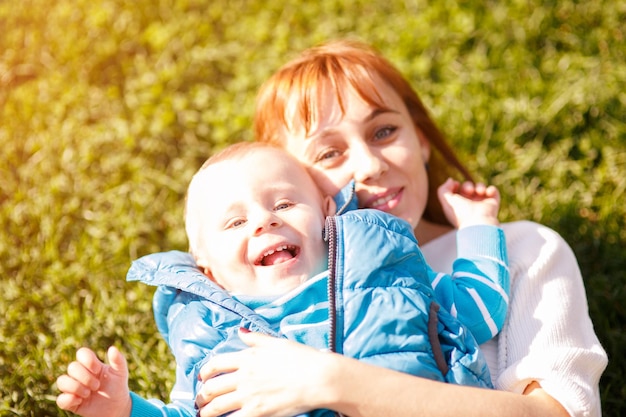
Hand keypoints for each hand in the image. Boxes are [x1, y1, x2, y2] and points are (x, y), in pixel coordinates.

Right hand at [56, 346, 131, 416]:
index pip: (81, 353)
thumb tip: (112, 348)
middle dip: (85, 378)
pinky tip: (80, 401)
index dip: (88, 361)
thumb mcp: (121, 373)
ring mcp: (74, 387)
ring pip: (61, 381)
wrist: (116, 406)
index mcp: (91, 364)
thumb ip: (118, 360)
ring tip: (88, 394)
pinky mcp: (70, 402)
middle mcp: (80, 374)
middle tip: (97, 386)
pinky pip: (60, 399)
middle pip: (72, 367)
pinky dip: (69, 400)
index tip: (97, 370)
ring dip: (76, 387)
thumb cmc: (117, 387)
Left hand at [196, 329, 335, 416]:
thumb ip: (255, 338)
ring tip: (203, 415)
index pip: (216, 364)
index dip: (204, 372)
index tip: (201, 378)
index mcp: (247, 357)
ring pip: (216, 407)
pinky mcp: (257, 412)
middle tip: (200, 401)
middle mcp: (244, 376)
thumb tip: (240, 332)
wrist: (318, 378)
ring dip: (205, 412)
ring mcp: (249, 395)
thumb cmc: (301, 358)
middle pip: (212, 388)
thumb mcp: (276, 342)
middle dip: (201, 396)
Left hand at [437, 178, 500, 227]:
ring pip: (480, 187)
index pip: (456, 192)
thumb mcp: (447, 201)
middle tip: (469, 191)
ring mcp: (482, 204)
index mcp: (458, 206)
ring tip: (480, 192)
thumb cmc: (461, 213)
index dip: (455, 186)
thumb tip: (451, 180)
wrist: (479, 223)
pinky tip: (488, 193)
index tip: (456, 184)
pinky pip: (492, 190)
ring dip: (480, 186)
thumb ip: (443, 190)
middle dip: (467, 186)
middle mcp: (470, 205)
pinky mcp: (493, 203)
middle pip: (468, 187)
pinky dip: (491, 189)